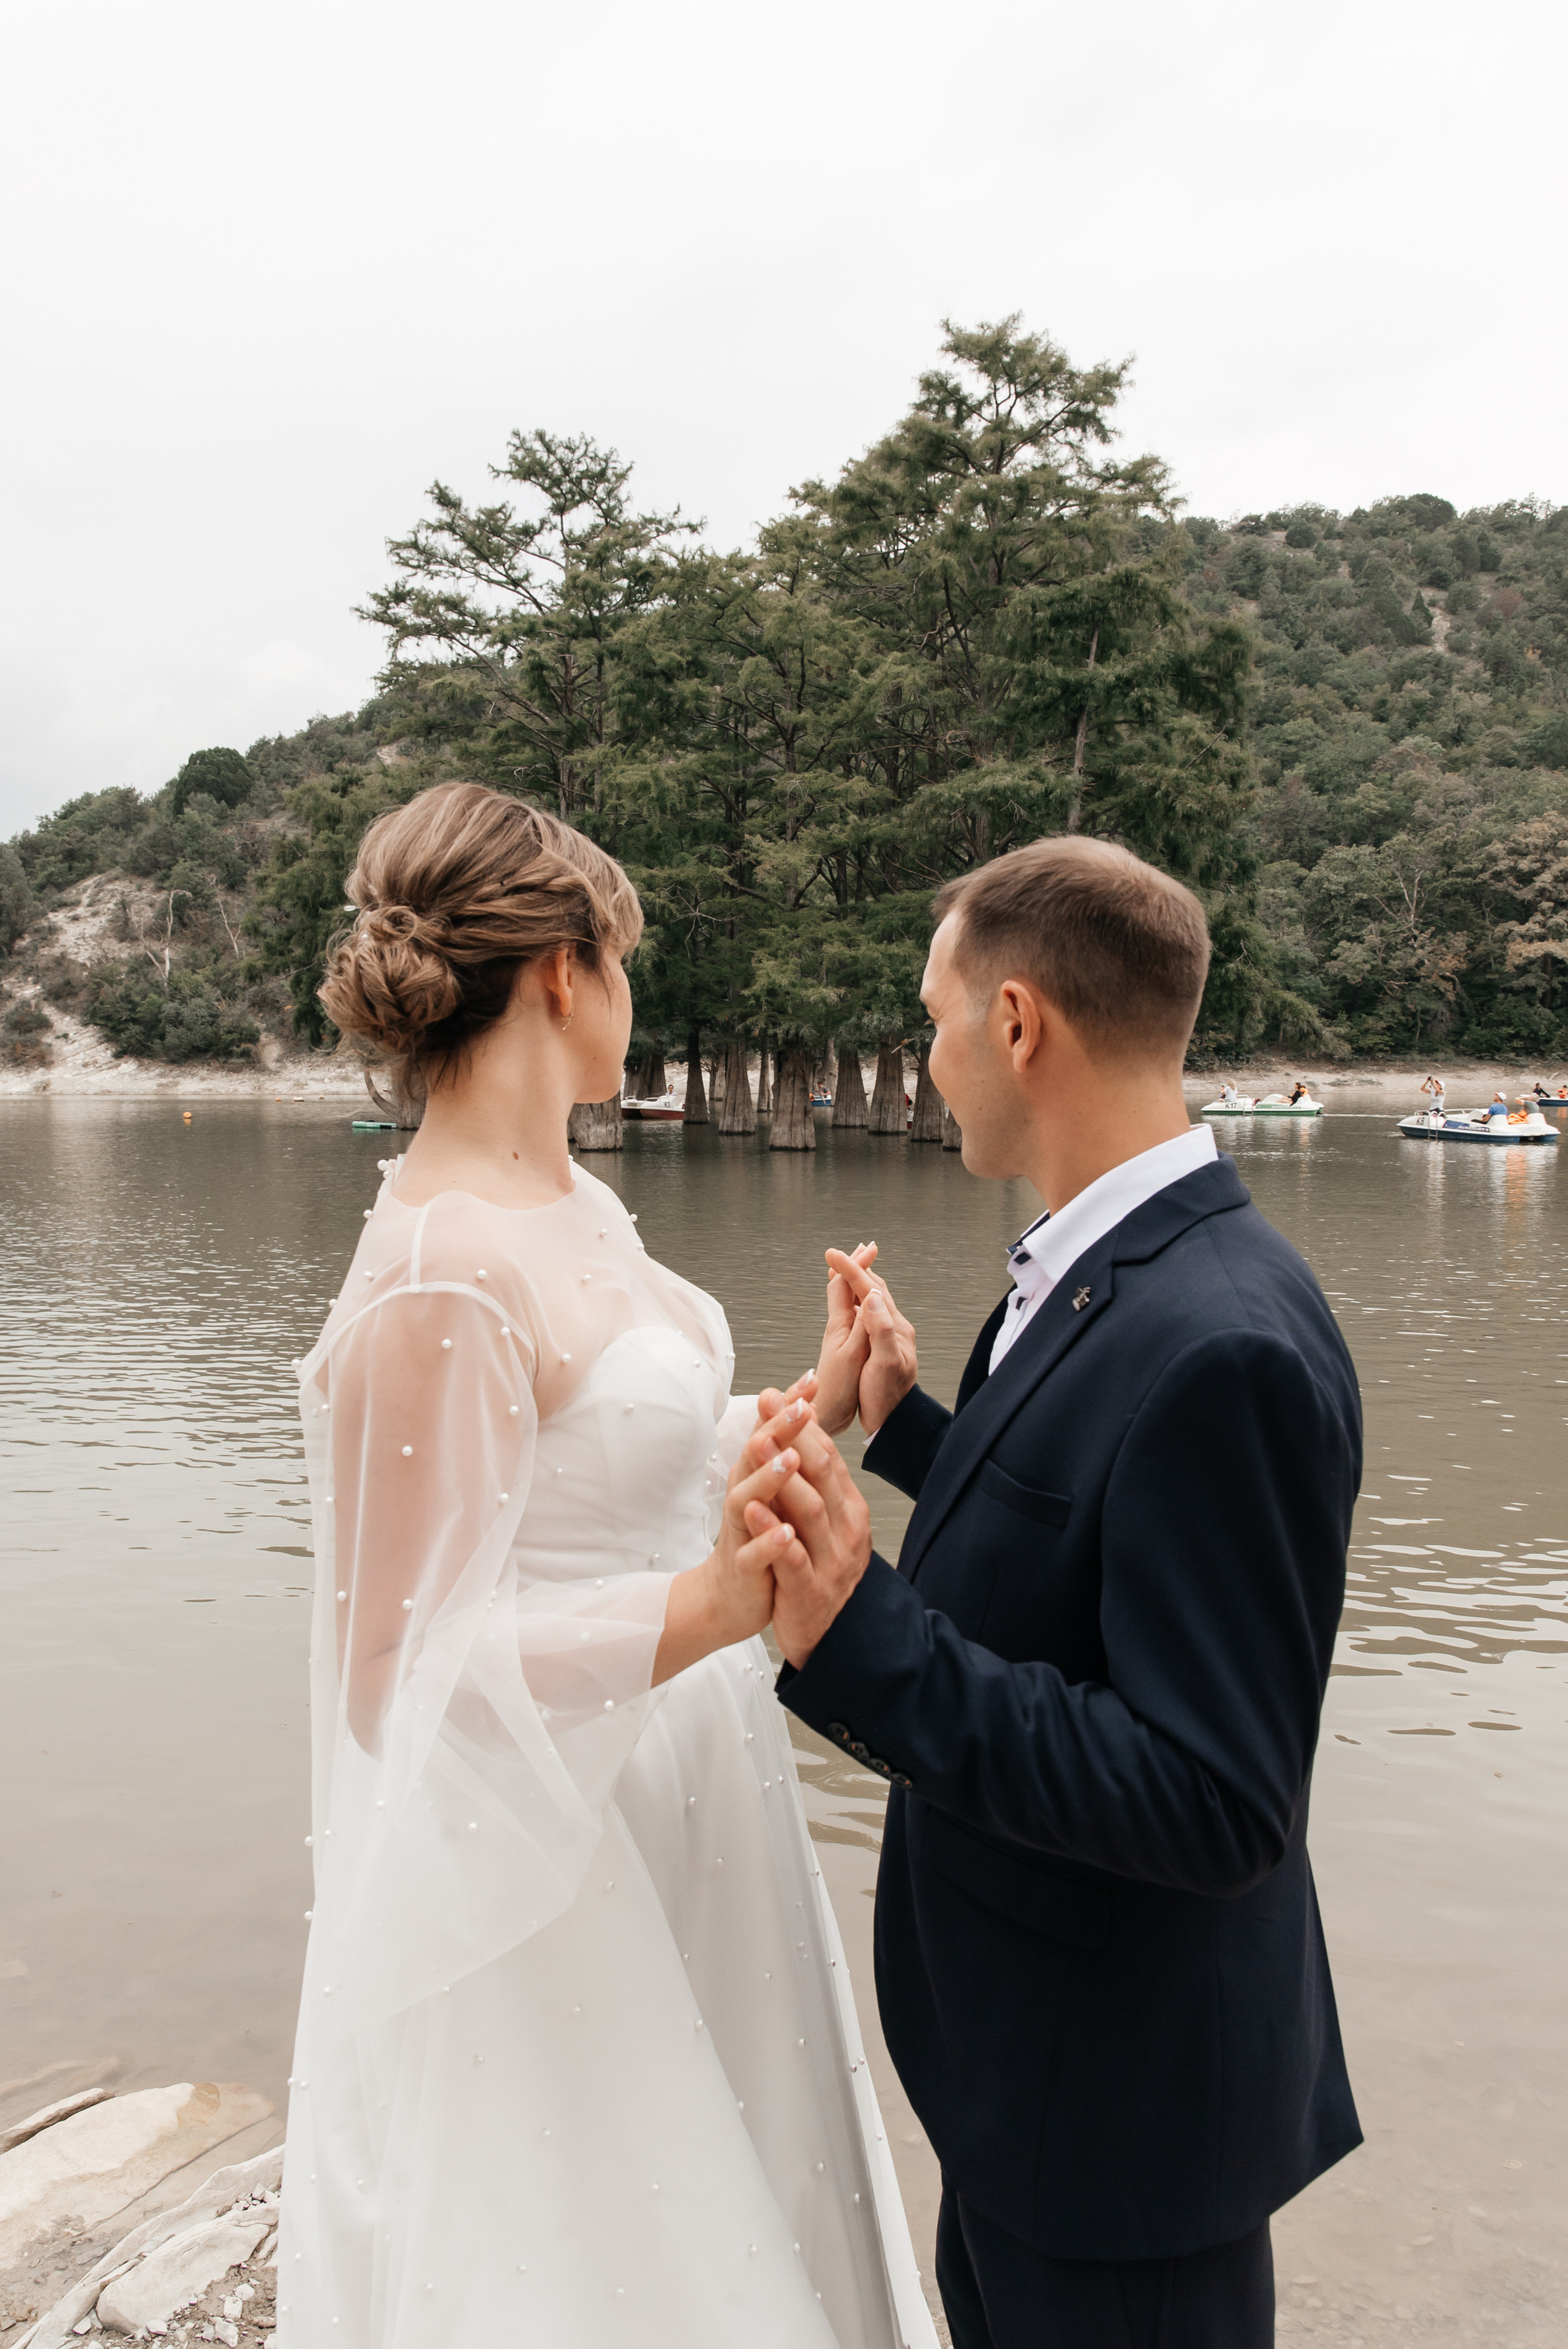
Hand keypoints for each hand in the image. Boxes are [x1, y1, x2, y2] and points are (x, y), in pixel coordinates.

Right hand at [652, 1397, 814, 1682]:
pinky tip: (785, 1533)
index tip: (810, 1380)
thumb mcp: (774, 1492)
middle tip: (800, 1407)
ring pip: (747, 1500)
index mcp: (755, 1476)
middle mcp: (744, 1497)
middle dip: (778, 1431)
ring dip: (767, 1478)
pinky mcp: (742, 1567)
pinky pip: (753, 1553)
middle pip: (756, 1457)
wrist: (728, 1597)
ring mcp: (740, 1532)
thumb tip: (801, 1405)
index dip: (789, 1408)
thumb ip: (784, 1452)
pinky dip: (768, 1542)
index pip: (772, 1434)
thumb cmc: (756, 1538)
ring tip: (789, 1459)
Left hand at [743, 1385, 872, 1667]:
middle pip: (823, 1474)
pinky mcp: (810, 1591)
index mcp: (849, 1509)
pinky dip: (773, 1533)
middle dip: (794, 1437)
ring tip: (757, 1447)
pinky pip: (792, 1558)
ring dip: (783, 1477)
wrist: (832, 1637)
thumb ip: (811, 1483)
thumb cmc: (819, 1573)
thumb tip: (795, 1432)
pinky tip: (753, 1510)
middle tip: (769, 1407)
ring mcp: (831, 1561)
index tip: (775, 1396)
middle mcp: (846, 1530)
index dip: (801, 1424)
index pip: (827, 1456)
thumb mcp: (821, 1523)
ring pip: (811, 1510)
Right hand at [822, 1249, 917, 1434]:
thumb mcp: (884, 1364)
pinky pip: (869, 1314)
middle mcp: (895, 1328)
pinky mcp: (882, 1346)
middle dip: (855, 1269)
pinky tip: (852, 1303)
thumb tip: (872, 1297)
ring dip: (857, 1282)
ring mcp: (889, 1336)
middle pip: (874, 1288)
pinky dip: (857, 1301)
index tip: (831, 1254)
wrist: (895, 1424)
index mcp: (895, 1328)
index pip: (871, 1289)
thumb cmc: (888, 1398)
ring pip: (872, 1300)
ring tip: (843, 1270)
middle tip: (837, 1255)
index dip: (851, 1269)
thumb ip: (880, 1330)